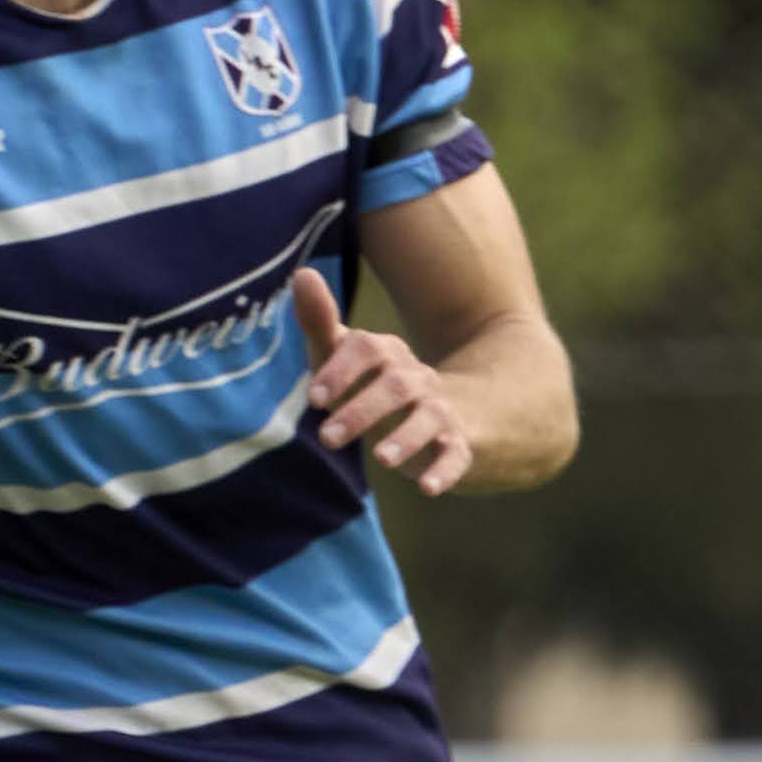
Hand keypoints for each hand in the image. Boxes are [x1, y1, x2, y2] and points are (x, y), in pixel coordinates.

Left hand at [292, 268, 476, 492]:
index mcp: (390, 355)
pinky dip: (446, 471)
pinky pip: (458, 456)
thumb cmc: (378, 386)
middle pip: (397, 386)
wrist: (452, 414)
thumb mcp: (348, 357)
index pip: (369, 349)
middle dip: (362, 410)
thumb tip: (302, 272)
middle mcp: (418, 379)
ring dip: (406, 437)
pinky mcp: (459, 445)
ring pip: (430, 419)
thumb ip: (321, 322)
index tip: (314, 399)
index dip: (342, 371)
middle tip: (327, 438)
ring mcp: (442, 412)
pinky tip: (429, 488)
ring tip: (380, 460)